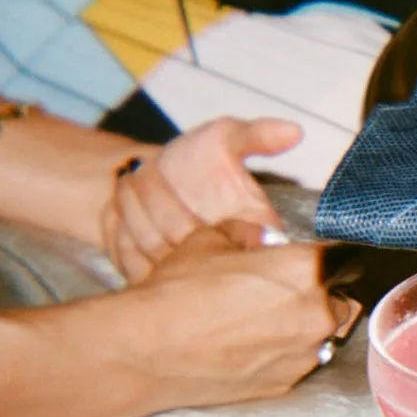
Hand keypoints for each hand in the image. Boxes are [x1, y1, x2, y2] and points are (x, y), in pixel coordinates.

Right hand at [94, 224, 357, 414]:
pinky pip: (298, 361)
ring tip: (260, 319)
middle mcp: (318, 315)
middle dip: (321, 293)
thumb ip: (249, 233)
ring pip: (322, 335)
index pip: (345, 258)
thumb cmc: (178, 291)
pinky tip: (249, 344)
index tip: (318, 258)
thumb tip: (262, 239)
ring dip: (304, 325)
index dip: (330, 256)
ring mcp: (305, 355)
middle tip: (285, 289)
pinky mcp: (286, 383)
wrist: (147, 349)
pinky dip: (283, 352)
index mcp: (308, 271)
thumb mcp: (210, 239)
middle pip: (341, 299)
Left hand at [103, 118, 301, 280]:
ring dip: (135, 210)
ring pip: (157, 252)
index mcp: (256, 235)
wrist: (149, 177)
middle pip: (190, 244)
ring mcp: (188, 281)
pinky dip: (121, 232)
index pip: (242, 241)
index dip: (213, 215)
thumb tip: (295, 130)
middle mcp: (225, 265)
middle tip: (146, 171)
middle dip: (160, 200)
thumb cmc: (197, 161)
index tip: (194, 184)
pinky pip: (133, 265)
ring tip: (130, 181)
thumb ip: (257, 135)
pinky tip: (122, 209)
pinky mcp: (155, 286)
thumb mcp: (226, 139)